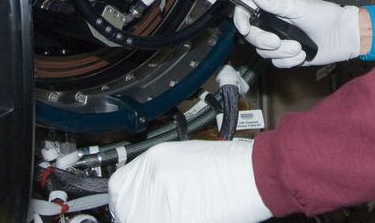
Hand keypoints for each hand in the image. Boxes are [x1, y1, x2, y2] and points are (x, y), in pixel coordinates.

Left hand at [108, 140, 270, 222]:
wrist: (255, 174)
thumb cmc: (230, 165)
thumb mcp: (183, 158)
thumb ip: (158, 175)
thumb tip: (146, 193)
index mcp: (153, 159)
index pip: (118, 187)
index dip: (128, 199)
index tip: (136, 206)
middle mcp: (152, 177)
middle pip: (126, 209)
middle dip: (140, 214)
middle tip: (162, 213)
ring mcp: (161, 201)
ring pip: (141, 220)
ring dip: (156, 218)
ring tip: (184, 212)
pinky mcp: (174, 220)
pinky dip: (174, 221)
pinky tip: (192, 216)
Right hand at [233, 0, 360, 66]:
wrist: (343, 36)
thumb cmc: (325, 15)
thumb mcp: (299, 6)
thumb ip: (275, 2)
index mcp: (274, 8)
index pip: (248, 12)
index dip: (241, 20)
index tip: (245, 28)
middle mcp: (274, 25)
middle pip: (253, 36)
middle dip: (264, 41)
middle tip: (278, 41)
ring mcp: (280, 41)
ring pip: (264, 52)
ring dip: (282, 52)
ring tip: (299, 47)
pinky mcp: (287, 55)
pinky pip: (277, 62)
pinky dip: (290, 60)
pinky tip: (302, 54)